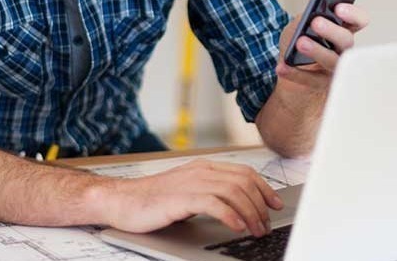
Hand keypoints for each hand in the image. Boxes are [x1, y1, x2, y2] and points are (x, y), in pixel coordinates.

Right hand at [100, 159, 283, 235]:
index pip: (244, 172)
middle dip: (260, 205)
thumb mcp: (188, 192)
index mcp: (204, 167)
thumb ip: (211, 194)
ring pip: (233, 192)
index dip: (264, 188)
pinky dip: (231, 215)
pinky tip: (237, 227)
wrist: (122, 201)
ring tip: (255, 229)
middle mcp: (201, 171)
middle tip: (266, 224)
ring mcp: (191, 182)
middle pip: (243, 182)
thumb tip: (238, 208)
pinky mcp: (181, 197)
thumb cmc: (153, 201)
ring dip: (250, 212)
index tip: (275, 204)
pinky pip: (214, 203)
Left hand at [276, 3, 369, 91]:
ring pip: (333, 62)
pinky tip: (282, 67)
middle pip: (347, 41)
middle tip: (316, 22)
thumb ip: (305, 19)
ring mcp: (335, 68)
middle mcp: (344, 49)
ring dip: (317, 51)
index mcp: (343, 29)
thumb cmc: (298, 38)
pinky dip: (295, 74)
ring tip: (300, 42)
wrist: (288, 65)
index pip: (359, 21)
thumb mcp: (299, 23)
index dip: (353, 15)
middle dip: (332, 31)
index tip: (338, 8)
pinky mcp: (322, 84)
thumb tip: (307, 19)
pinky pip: (312, 80)